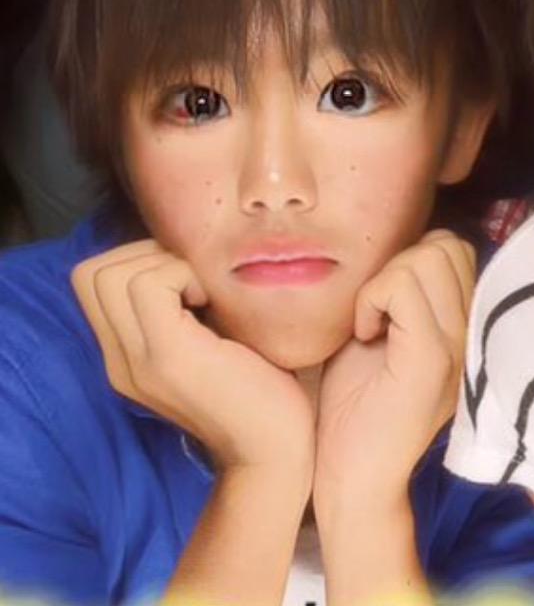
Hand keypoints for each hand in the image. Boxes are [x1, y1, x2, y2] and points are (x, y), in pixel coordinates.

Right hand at [72, 241, 314, 471]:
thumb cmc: (259, 387)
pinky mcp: (167, 357)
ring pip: (111, 274)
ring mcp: (138, 361)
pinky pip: (149, 285)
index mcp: (126, 356)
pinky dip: (181, 274)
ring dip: (164, 264)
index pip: (90, 280)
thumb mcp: (207, 339)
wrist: (275, 453)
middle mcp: (121, 361)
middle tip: (192, 281)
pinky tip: (211, 302)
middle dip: (143, 254)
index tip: (184, 278)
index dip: (134, 258)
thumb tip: (180, 249)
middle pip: (90, 273)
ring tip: (202, 294)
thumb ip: (180, 306)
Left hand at [313, 230, 475, 513]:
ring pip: (425, 259)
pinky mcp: (430, 361)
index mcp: (461, 327)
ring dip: (382, 282)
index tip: (381, 305)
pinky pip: (402, 290)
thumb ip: (393, 295)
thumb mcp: (378, 336)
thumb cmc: (353, 407)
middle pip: (443, 246)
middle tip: (374, 311)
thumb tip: (380, 249)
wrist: (352, 478)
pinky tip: (363, 336)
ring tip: (368, 325)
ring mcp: (455, 346)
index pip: (451, 248)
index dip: (409, 260)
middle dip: (397, 264)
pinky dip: (372, 300)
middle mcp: (469, 334)